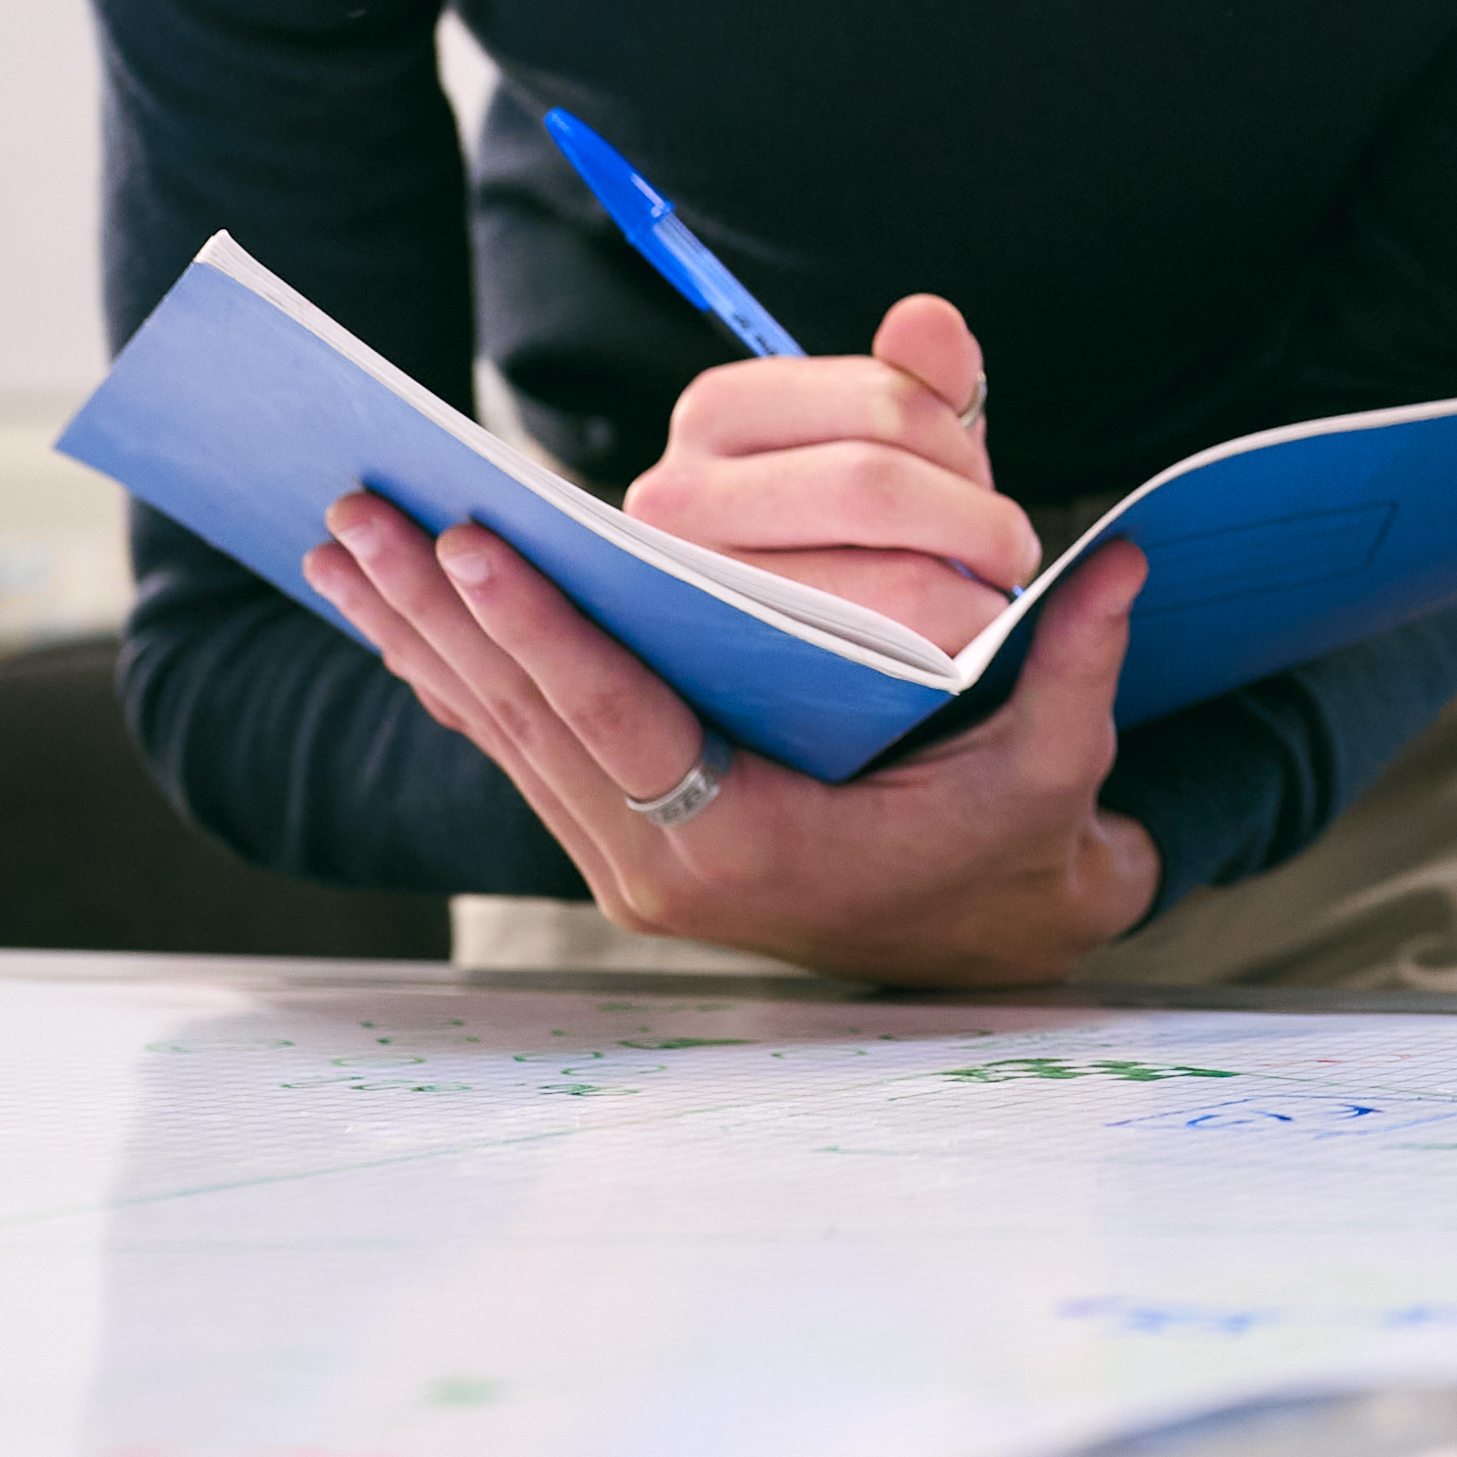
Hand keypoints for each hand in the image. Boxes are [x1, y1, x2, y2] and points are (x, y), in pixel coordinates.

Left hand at [306, 489, 1160, 986]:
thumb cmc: (1011, 845)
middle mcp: (656, 866)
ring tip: (337, 540)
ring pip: (492, 729)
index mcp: (746, 849)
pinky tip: (391, 606)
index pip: (618, 720)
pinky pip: (508, 740)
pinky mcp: (610, 830)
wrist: (978, 945)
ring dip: (413, 632)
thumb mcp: (1057, 765)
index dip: (543, 627)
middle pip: (521, 718)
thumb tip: (1120, 564)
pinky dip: (444, 668)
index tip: (474, 540)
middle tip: (359, 510)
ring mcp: (620, 856)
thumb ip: (1074, 667)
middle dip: (435, 607)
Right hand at [622, 292, 1032, 653]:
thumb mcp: (904, 444)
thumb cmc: (872, 532)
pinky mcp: (745, 681)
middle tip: (1005, 549)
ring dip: (970, 590)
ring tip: (980, 594)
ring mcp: (697, 594)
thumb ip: (926, 379)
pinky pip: (884, 654)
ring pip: (892, 580)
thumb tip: (926, 316)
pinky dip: (947, 642)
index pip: (888, 403)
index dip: (962, 444)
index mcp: (720, 408)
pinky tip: (952, 644)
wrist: (814, 682)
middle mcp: (676, 494)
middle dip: (976, 520)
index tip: (975, 478)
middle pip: (878, 486)